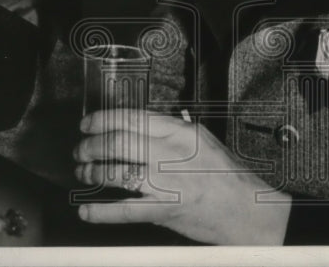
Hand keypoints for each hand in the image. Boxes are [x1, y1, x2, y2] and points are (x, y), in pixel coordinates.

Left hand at [73, 109, 291, 244]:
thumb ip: (169, 131)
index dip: (102, 119)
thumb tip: (135, 125)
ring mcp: (167, 182)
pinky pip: (125, 210)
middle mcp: (171, 153)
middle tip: (81, 150)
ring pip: (116, 171)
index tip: (88, 124)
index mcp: (179, 132)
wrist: (247, 209)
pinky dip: (100, 211)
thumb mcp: (200, 139)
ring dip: (92, 172)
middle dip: (91, 145)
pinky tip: (87, 209)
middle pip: (118, 141)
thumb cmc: (225, 175)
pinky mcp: (165, 209)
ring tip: (84, 172)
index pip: (131, 117)